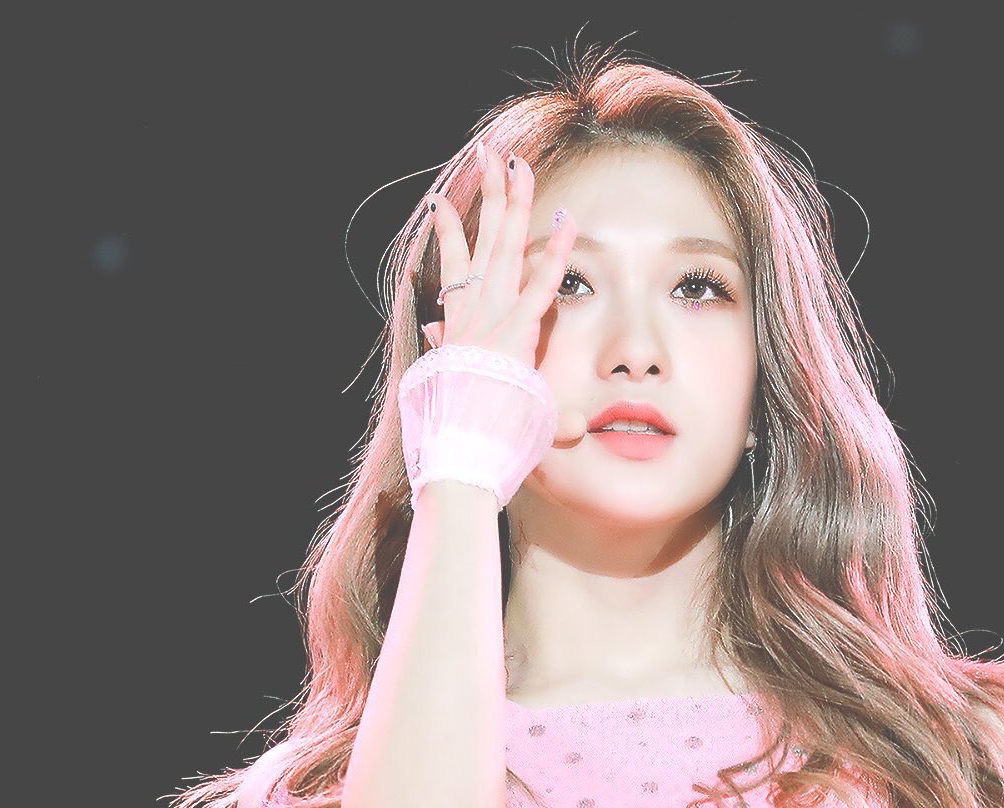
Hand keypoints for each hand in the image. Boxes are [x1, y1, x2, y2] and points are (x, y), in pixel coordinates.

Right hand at [422, 142, 587, 444]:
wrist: (459, 456)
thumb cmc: (462, 430)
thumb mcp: (448, 382)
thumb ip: (446, 350)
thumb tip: (435, 326)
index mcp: (459, 323)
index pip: (455, 265)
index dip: (453, 232)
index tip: (443, 203)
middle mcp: (472, 312)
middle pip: (483, 240)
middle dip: (489, 195)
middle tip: (491, 155)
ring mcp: (491, 318)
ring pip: (504, 248)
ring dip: (512, 203)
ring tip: (512, 162)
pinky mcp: (513, 334)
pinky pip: (541, 286)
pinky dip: (555, 255)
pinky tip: (568, 222)